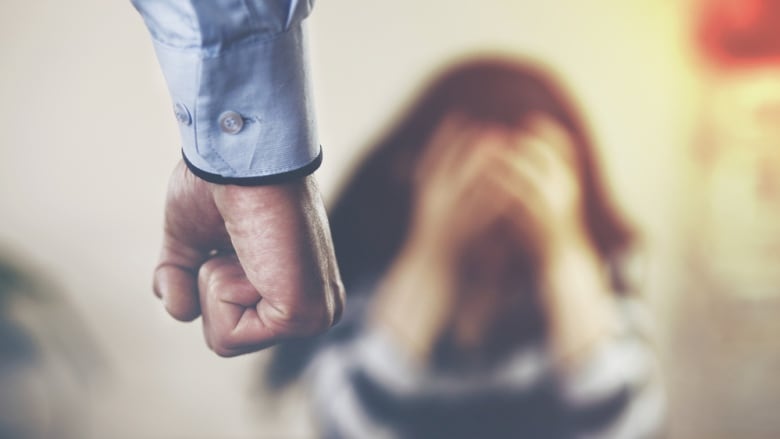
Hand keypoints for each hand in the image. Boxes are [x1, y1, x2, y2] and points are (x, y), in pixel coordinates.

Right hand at [153, 160, 344, 356]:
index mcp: (296, 288)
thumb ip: (181, 278)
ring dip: (215, 287)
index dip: (207, 284)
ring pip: (224, 341)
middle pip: (224, 339)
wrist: (239, 155)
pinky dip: (222, 291)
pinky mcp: (304, 315)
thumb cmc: (219, 183)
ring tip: (246, 245)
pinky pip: (229, 336)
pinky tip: (251, 255)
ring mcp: (314, 314)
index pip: (229, 327)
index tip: (231, 238)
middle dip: (209, 289)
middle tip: (237, 242)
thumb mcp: (190, 238)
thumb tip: (180, 313)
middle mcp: (313, 305)